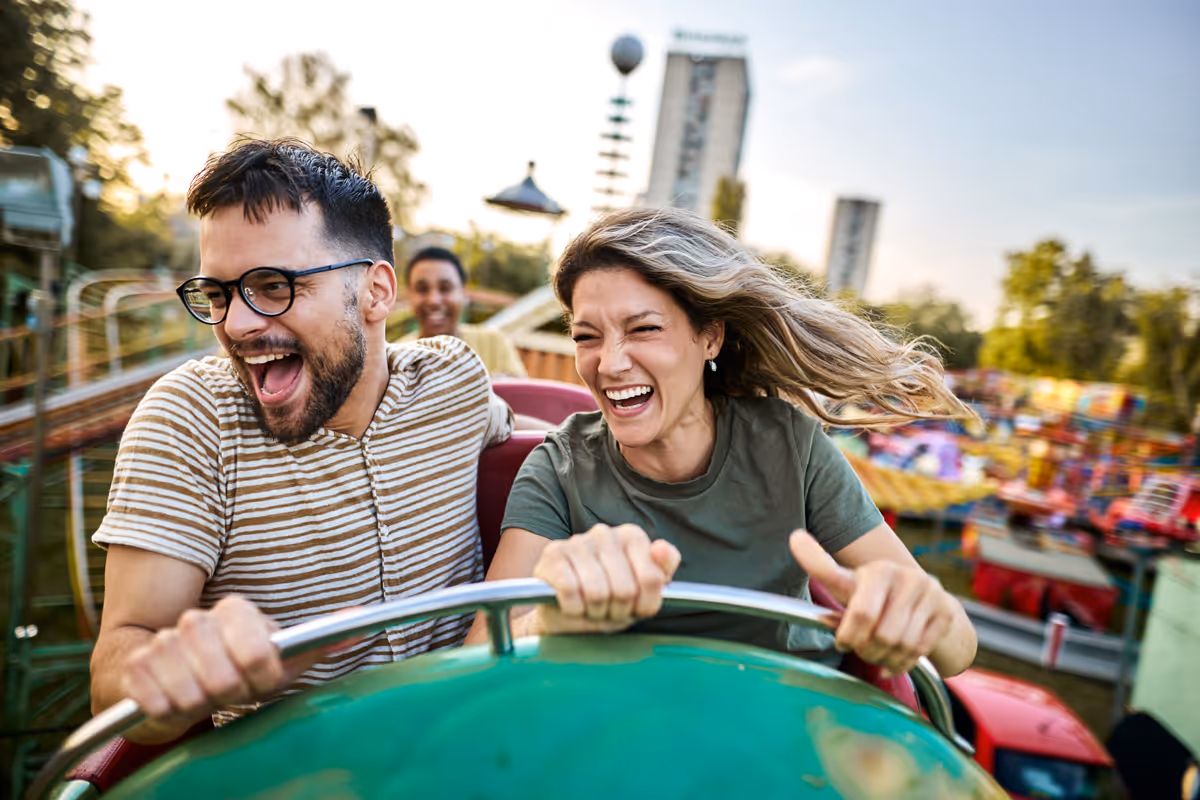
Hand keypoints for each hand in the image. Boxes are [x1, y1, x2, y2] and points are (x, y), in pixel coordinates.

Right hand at [121, 596, 332, 726]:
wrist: (165, 677)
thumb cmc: (232, 670)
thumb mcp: (278, 660)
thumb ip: (317, 643)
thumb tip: (361, 621)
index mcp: (236, 612)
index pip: (260, 654)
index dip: (261, 679)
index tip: (258, 681)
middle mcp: (198, 620)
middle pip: (225, 678)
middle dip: (230, 696)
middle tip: (227, 693)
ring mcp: (164, 641)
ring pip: (191, 692)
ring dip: (199, 705)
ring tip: (201, 697)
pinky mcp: (135, 667)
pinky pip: (156, 702)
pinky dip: (168, 712)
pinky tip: (172, 703)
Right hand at [531, 524, 681, 634]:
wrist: (565, 615)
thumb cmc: (608, 601)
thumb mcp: (643, 593)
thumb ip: (662, 571)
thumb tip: (661, 547)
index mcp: (632, 536)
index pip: (651, 579)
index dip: (643, 604)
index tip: (634, 607)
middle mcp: (605, 532)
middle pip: (625, 589)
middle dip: (617, 611)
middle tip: (608, 611)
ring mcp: (577, 542)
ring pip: (597, 592)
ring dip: (594, 612)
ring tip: (590, 608)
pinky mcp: (553, 555)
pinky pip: (570, 591)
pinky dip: (573, 609)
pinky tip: (571, 605)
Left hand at [789, 529, 953, 676]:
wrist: (926, 600)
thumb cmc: (876, 595)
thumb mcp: (849, 583)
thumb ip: (822, 568)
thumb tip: (795, 538)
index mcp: (878, 570)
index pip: (862, 612)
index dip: (848, 635)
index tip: (841, 642)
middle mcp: (906, 578)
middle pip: (881, 634)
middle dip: (866, 649)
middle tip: (860, 649)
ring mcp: (929, 595)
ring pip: (901, 645)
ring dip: (883, 657)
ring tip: (875, 653)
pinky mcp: (945, 613)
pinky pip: (920, 651)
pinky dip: (902, 663)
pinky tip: (892, 660)